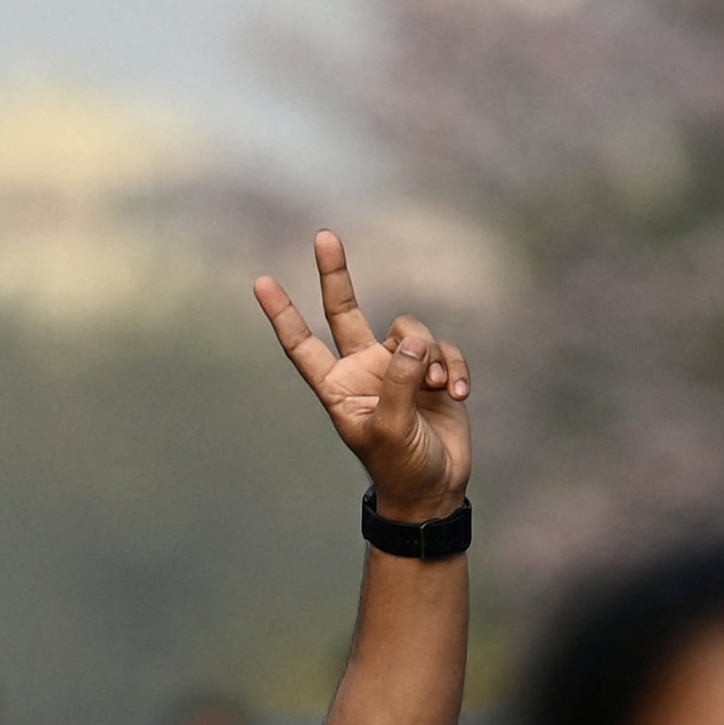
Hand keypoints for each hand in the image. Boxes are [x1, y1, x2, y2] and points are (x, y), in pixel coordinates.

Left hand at [254, 230, 472, 522]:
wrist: (435, 489)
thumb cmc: (401, 466)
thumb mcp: (390, 428)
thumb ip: (398, 381)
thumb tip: (414, 340)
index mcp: (337, 387)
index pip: (303, 345)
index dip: (283, 314)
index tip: (262, 281)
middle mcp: (363, 370)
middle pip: (345, 311)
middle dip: (335, 274)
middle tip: (323, 235)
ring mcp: (398, 368)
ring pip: (411, 332)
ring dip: (430, 356)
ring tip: (440, 389)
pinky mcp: (434, 371)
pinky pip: (445, 350)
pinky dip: (456, 367)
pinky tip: (460, 393)